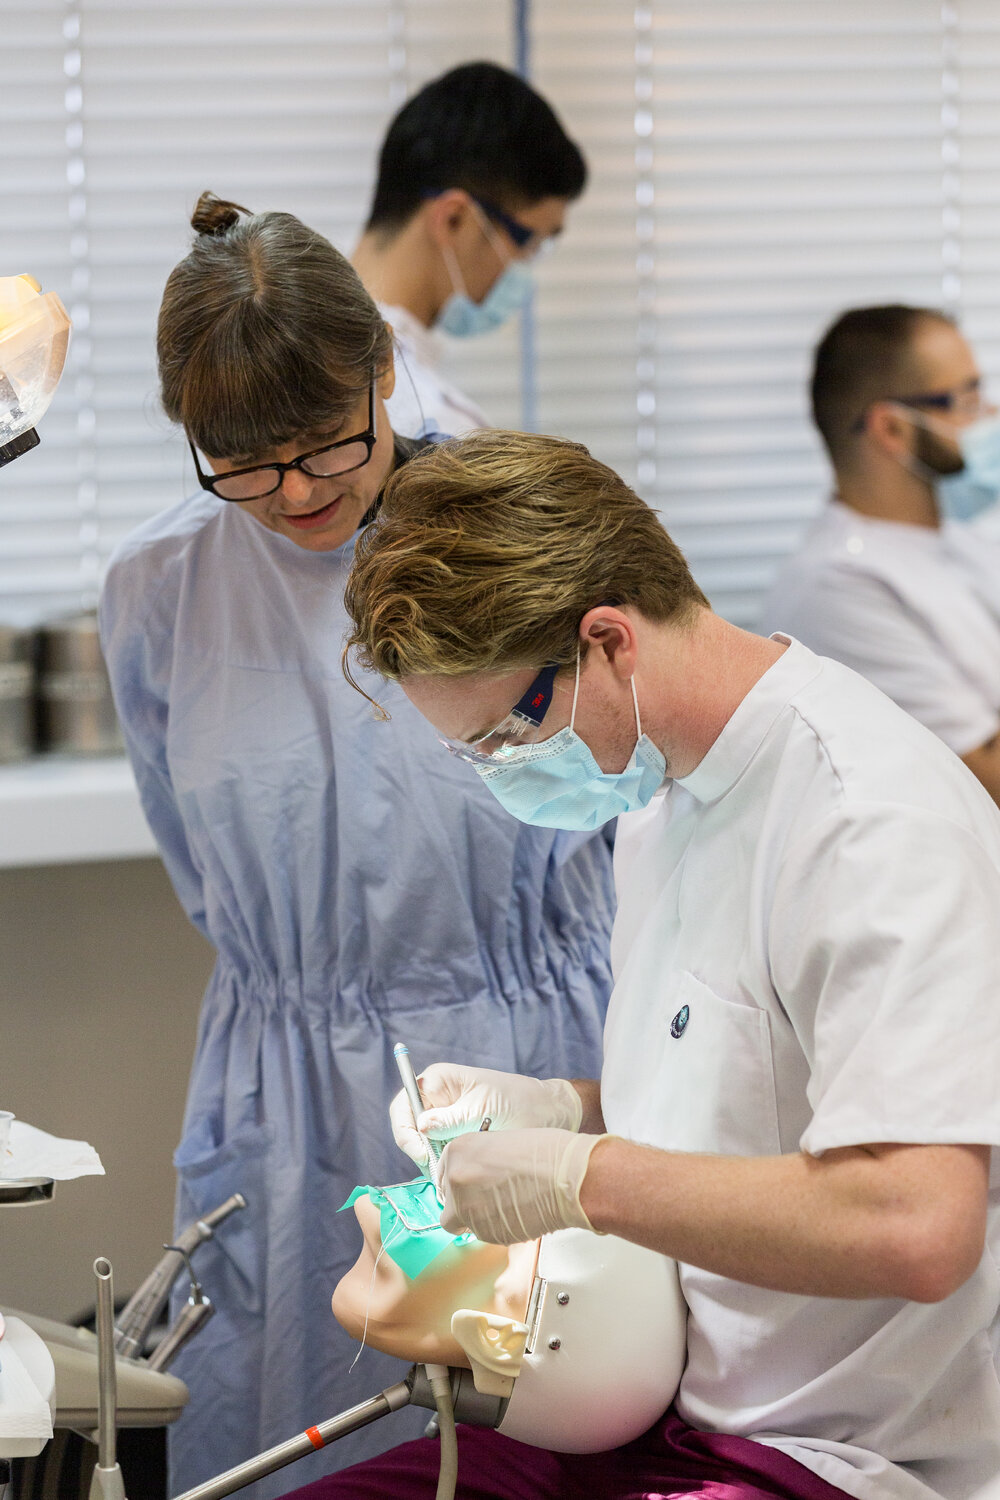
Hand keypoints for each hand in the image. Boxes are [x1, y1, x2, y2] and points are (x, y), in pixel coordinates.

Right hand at [390, 1062, 582, 1170]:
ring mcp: (446, 1117)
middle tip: (438, 1172)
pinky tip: (462, 1170)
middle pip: (409, 1129)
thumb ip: (452, 1119)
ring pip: (423, 1145)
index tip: (423, 1155)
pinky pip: (440, 1152)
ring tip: (454, 1172)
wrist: (548, 1113)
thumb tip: (421, 1126)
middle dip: (420, 1151)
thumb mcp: (484, 1109)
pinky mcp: (457, 1134)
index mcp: (438, 1081)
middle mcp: (437, 1098)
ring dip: (434, 1160)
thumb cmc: (518, 1102)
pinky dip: (446, 1164)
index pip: (403, 1106)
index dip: (405, 1132)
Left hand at [438, 1127, 607, 1244]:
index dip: (459, 1183)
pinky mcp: (484, 1232)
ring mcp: (467, 1208)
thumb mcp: (501, 1143)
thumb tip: (475, 1177)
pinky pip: (486, 1234)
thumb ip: (479, 1161)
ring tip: (512, 1204)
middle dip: (465, 1205)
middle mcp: (455, 1179)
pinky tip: (519, 1213)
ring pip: (465, 1224)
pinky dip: (498, 1229)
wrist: (566, 1176)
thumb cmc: (545, 1154)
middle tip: (491, 1200)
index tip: (470, 1187)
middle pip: (448, 1204)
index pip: (443, 1175)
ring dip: (483, 1219)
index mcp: (458, 1151)